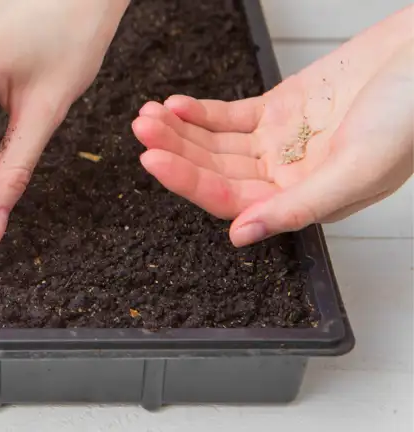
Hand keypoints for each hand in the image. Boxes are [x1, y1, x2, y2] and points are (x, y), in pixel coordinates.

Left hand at [132, 6, 412, 246]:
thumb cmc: (411, 115)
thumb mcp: (359, 167)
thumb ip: (299, 206)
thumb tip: (241, 235)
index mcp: (303, 201)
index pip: (230, 200)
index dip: (188, 182)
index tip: (153, 162)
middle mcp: (285, 176)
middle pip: (215, 170)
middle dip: (175, 152)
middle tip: (142, 132)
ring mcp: (278, 143)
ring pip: (216, 144)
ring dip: (180, 131)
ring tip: (149, 115)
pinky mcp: (279, 109)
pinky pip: (229, 116)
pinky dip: (201, 112)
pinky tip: (176, 105)